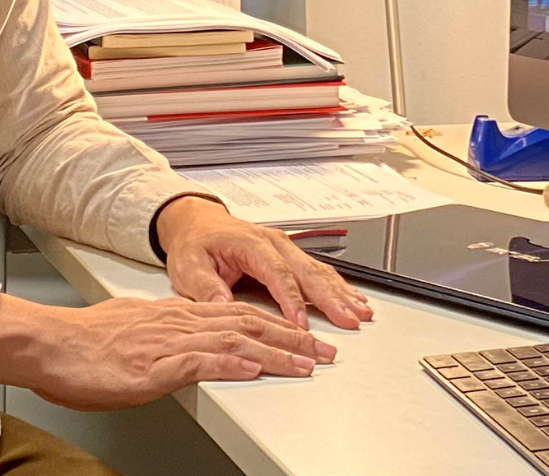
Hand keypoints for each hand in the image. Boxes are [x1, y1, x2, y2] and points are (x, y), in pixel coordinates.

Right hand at [0, 293, 336, 410]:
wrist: (47, 343)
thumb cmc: (79, 343)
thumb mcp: (131, 330)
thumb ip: (161, 333)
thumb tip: (181, 342)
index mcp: (175, 315)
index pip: (237, 316)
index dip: (276, 325)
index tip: (303, 336)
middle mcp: (178, 322)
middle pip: (247, 324)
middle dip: (291, 337)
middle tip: (325, 349)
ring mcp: (168, 343)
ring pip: (233, 340)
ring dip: (275, 351)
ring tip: (307, 361)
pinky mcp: (153, 366)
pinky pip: (199, 362)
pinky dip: (229, 364)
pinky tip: (253, 368)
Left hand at [153, 195, 373, 330]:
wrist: (196, 223)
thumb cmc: (195, 244)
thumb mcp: (189, 266)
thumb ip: (207, 288)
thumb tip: (225, 306)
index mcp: (250, 243)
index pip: (277, 274)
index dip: (291, 300)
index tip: (300, 324)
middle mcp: (273, 242)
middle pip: (307, 271)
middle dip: (331, 298)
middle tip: (348, 320)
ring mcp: (284, 247)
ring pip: (318, 270)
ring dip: (341, 293)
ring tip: (360, 312)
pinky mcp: (289, 255)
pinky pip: (318, 270)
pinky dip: (337, 286)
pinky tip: (353, 299)